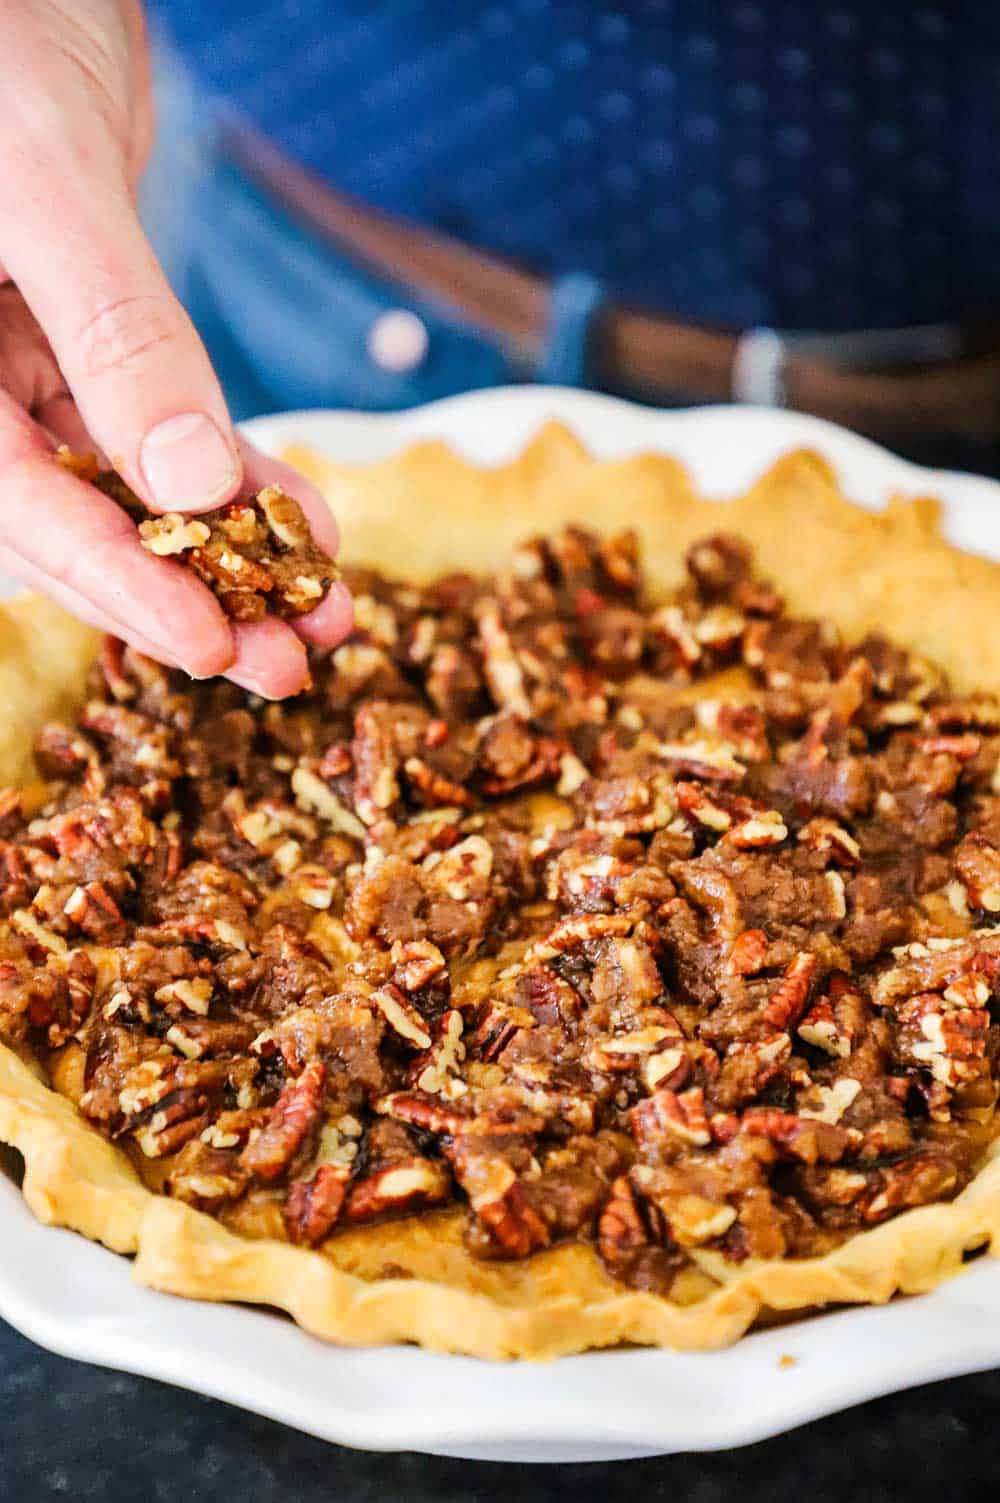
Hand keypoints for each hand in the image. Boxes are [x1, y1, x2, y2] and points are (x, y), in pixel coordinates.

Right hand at [0, 1, 351, 697]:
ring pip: (130, 493)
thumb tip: (191, 480)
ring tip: (322, 612)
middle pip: (79, 528)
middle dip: (192, 597)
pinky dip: (234, 474)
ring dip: (229, 554)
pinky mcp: (84, 346)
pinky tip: (305, 520)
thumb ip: (114, 333)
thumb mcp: (42, 182)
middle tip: (289, 663)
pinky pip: (160, 432)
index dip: (121, 586)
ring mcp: (24, 370)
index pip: (19, 509)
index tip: (214, 646)